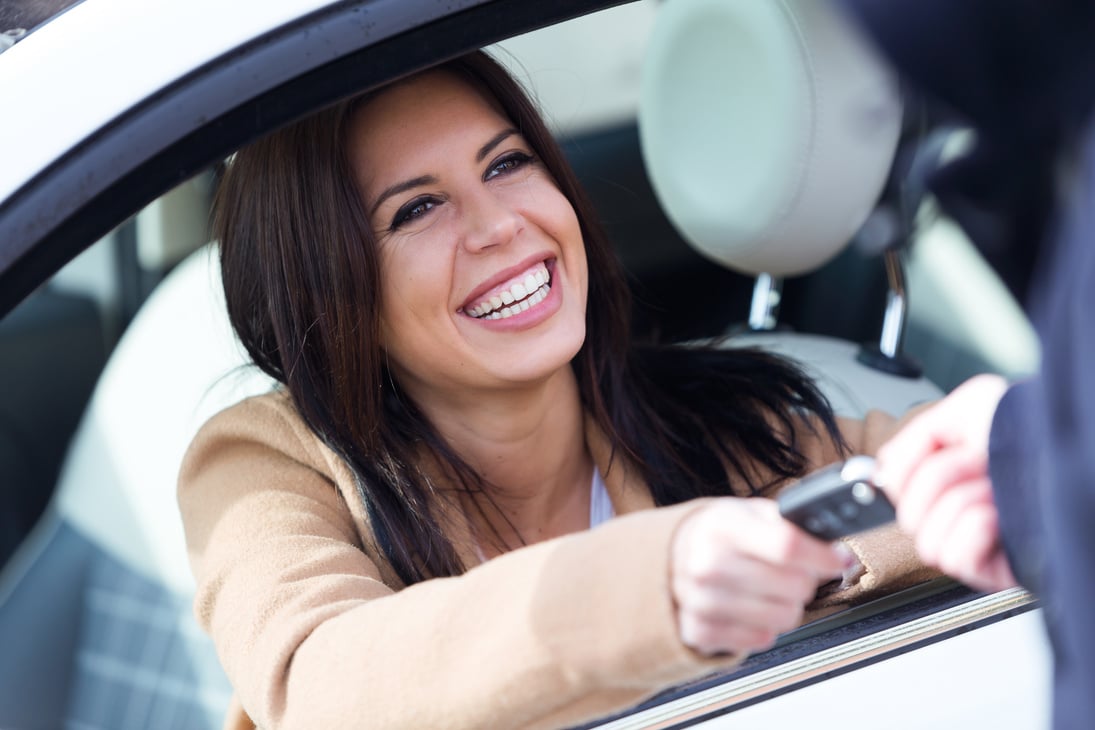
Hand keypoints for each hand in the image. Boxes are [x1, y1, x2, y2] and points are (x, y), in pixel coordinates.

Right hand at [670, 497, 845, 655]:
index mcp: (722, 526)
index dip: (823, 557)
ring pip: (785, 617)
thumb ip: (792, 525)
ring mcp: (701, 600)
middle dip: (805, 580)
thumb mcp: (749, 512)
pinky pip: (762, 639)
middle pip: (793, 586)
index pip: (788, 546)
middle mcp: (707, 563)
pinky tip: (749, 607)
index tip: (837, 560)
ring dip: (787, 605)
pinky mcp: (699, 630)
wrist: (672, 555)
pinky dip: (763, 626)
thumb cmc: (718, 534)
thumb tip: (838, 552)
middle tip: (791, 572)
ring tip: (769, 590)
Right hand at [874, 374, 1017, 592]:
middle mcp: (959, 509)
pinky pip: (955, 557)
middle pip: (906, 514)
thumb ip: (917, 432)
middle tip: (973, 465)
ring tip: (991, 491)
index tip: (934, 450)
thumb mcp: (970, 405)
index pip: (895, 487)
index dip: (907, 469)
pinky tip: (998, 515)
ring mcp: (975, 543)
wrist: (1074, 455)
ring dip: (959, 504)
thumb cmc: (1038, 432)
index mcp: (950, 476)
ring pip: (926, 540)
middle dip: (938, 480)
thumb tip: (886, 468)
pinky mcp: (992, 570)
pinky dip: (974, 528)